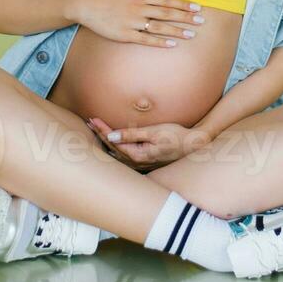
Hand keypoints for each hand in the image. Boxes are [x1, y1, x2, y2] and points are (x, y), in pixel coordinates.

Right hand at [69, 0, 204, 48]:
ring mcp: (132, 22)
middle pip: (167, 14)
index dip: (183, 4)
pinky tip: (172, 44)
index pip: (167, 0)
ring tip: (191, 35)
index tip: (197, 7)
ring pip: (159, 27)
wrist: (86, 6)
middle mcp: (139, 8)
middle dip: (185, 17)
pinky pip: (145, 39)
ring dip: (177, 31)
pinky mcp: (125, 35)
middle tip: (201, 22)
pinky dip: (159, 42)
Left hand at [87, 118, 211, 170]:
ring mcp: (141, 163)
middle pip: (113, 148)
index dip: (102, 129)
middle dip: (100, 134)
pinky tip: (111, 141)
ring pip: (117, 152)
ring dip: (106, 140)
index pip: (114, 141)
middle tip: (89, 122)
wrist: (193, 145)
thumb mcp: (154, 132)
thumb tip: (111, 136)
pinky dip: (115, 146)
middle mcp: (137, 162)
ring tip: (96, 129)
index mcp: (137, 155)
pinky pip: (125, 154)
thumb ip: (132, 134)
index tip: (93, 119)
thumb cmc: (175, 136)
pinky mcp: (145, 161)